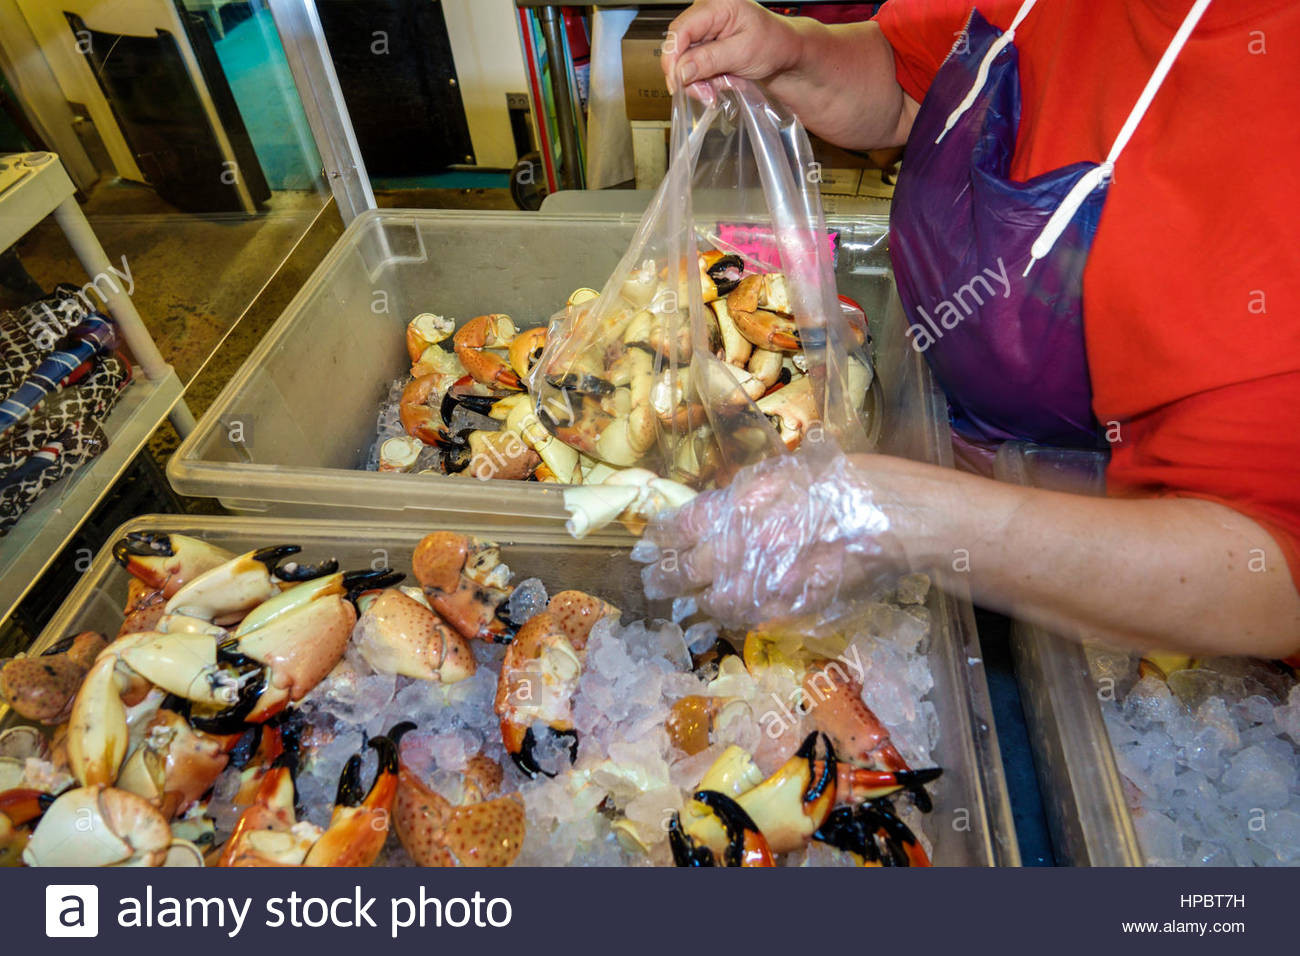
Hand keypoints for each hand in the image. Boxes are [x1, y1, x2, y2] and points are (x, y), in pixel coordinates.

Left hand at [636, 444, 906, 627]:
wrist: (895, 519)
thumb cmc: (846, 483)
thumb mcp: (787, 471)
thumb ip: (748, 493)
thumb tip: (717, 509)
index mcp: (738, 507)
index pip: (682, 527)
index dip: (660, 538)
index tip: (647, 545)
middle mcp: (743, 548)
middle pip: (689, 570)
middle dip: (665, 578)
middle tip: (651, 583)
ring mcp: (766, 583)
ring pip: (717, 602)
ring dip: (698, 604)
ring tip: (684, 606)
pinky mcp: (790, 608)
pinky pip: (751, 618)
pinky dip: (735, 617)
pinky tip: (728, 614)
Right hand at [661, 0, 806, 94]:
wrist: (786, 52)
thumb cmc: (773, 44)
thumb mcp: (743, 52)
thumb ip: (710, 60)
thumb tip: (681, 71)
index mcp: (716, 5)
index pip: (680, 30)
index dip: (673, 58)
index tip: (677, 83)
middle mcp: (706, 15)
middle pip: (679, 48)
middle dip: (690, 75)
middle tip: (707, 94)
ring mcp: (705, 32)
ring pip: (685, 62)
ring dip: (701, 81)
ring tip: (726, 85)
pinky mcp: (706, 47)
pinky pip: (696, 68)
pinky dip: (708, 80)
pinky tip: (726, 80)